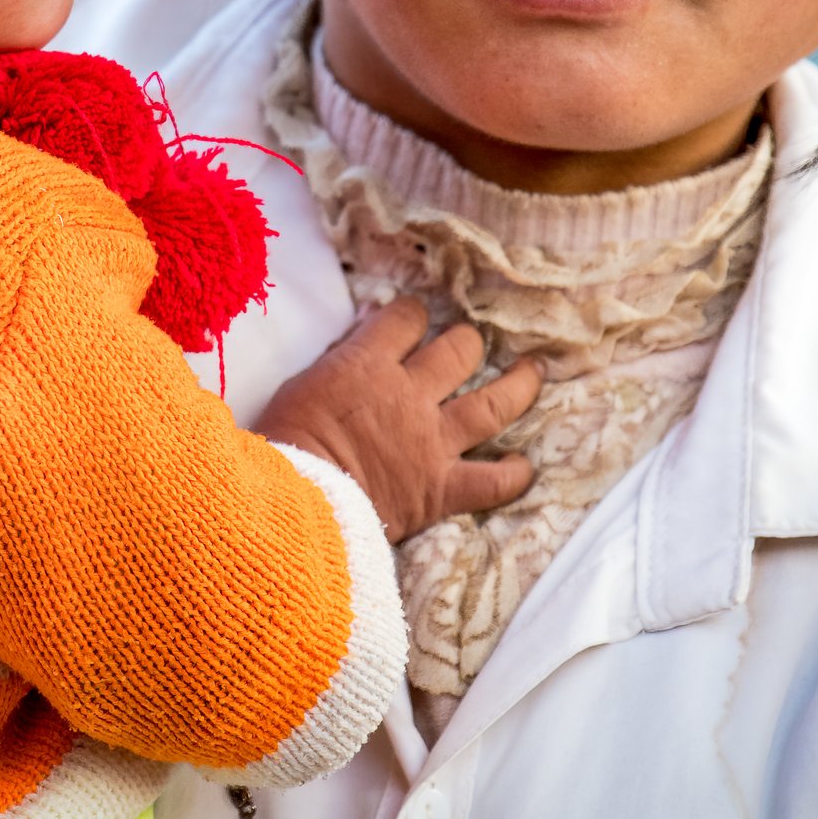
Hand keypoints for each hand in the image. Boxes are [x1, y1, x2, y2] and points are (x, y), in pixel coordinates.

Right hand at [256, 297, 542, 541]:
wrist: (295, 503)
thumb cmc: (284, 444)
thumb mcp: (299, 385)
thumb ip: (337, 359)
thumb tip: (362, 332)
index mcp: (368, 364)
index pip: (406, 318)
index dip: (411, 315)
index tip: (411, 321)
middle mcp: (410, 395)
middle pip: (459, 350)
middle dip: (466, 343)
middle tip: (469, 345)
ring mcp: (432, 441)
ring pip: (493, 403)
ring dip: (519, 386)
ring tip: (533, 373)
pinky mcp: (441, 489)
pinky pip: (492, 482)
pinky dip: (512, 475)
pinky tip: (522, 467)